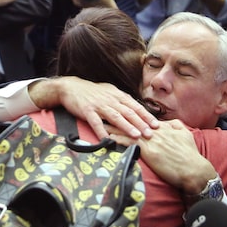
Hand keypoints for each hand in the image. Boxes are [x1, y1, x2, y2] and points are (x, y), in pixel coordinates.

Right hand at [32, 76, 158, 138]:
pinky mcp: (87, 110)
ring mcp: (99, 105)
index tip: (157, 125)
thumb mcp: (109, 92)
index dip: (146, 115)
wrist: (70, 87)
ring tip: (136, 135)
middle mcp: (110, 99)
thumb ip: (121, 100)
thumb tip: (136, 109)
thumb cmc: (91, 92)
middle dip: (141, 123)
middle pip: (128, 112)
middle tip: (151, 133)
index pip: (135, 106)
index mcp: (117, 95)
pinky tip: (107, 139)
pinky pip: (96, 122)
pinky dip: (102, 131)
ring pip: (115, 116)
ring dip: (127, 126)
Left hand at [107, 118, 215, 193]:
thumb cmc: (191, 156)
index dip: (130, 115)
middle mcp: (156, 132)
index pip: (143, 118)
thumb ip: (176, 126)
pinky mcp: (149, 151)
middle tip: (104, 111)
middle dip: (118, 116)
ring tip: (100, 122)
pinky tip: (107, 137)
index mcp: (163, 128)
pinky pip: (130, 143)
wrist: (194, 170)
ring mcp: (152, 141)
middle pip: (133, 121)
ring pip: (129, 130)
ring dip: (113, 126)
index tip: (118, 110)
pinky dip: (118, 139)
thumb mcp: (186, 135)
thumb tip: (166, 124)